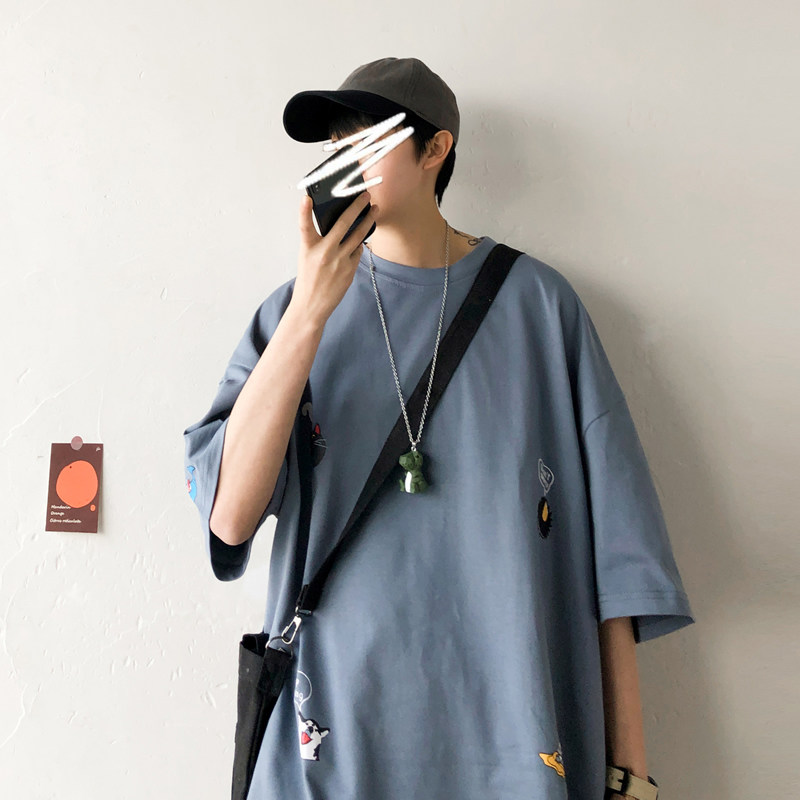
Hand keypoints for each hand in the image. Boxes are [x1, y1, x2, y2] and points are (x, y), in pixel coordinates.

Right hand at [291, 191, 374, 326]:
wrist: (312, 305)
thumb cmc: (308, 278)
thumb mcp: (307, 256)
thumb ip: (318, 240)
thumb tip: (336, 224)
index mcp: (308, 248)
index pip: (304, 226)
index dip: (304, 211)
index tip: (307, 198)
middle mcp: (324, 252)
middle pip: (343, 224)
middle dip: (357, 207)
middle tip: (365, 195)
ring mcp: (339, 261)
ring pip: (358, 235)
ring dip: (368, 221)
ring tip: (374, 211)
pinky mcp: (349, 270)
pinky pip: (358, 251)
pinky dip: (360, 244)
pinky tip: (361, 239)